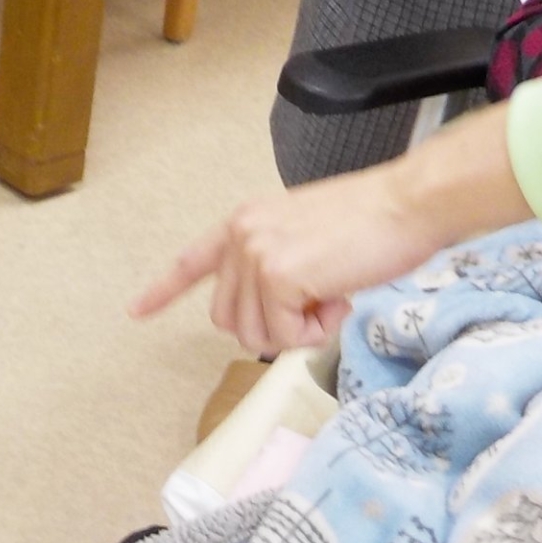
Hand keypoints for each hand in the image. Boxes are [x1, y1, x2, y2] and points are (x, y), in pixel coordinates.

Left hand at [132, 105, 533, 353]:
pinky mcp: (277, 276)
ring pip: (254, 334)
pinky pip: (285, 337)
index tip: (136, 311)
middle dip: (273, 328)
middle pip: (229, 320)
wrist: (405, 206)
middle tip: (319, 304)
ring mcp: (256, 255)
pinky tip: (340, 300)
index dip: (163, 290)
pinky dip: (316, 333)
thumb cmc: (373, 222)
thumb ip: (278, 266)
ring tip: (333, 296)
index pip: (193, 261)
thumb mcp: (308, 236)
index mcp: (246, 222)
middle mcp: (241, 235)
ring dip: (298, 332)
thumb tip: (273, 314)